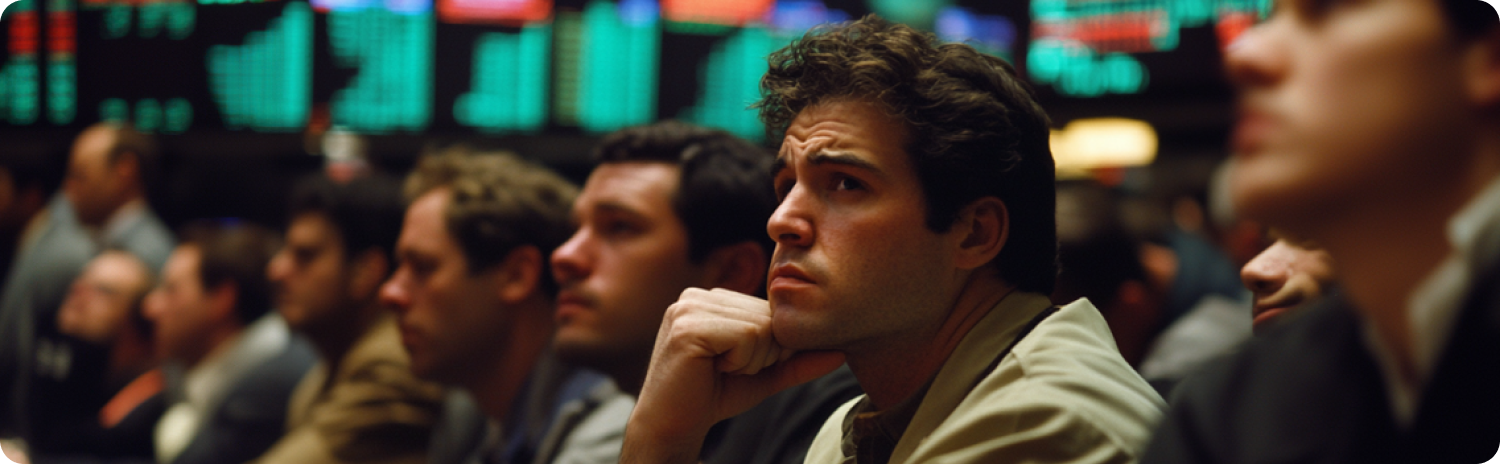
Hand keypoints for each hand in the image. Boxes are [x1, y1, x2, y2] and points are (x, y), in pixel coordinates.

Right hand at [621, 288, 844, 463]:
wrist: (672, 426)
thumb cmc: (714, 397)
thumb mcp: (764, 374)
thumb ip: (799, 360)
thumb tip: (842, 352)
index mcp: (712, 298)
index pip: (769, 310)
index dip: (769, 346)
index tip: (739, 365)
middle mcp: (697, 295)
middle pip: (767, 316)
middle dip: (762, 354)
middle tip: (728, 370)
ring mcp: (688, 307)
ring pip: (760, 327)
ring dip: (750, 360)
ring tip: (719, 370)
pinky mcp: (686, 326)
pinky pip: (746, 337)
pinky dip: (740, 362)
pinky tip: (712, 370)